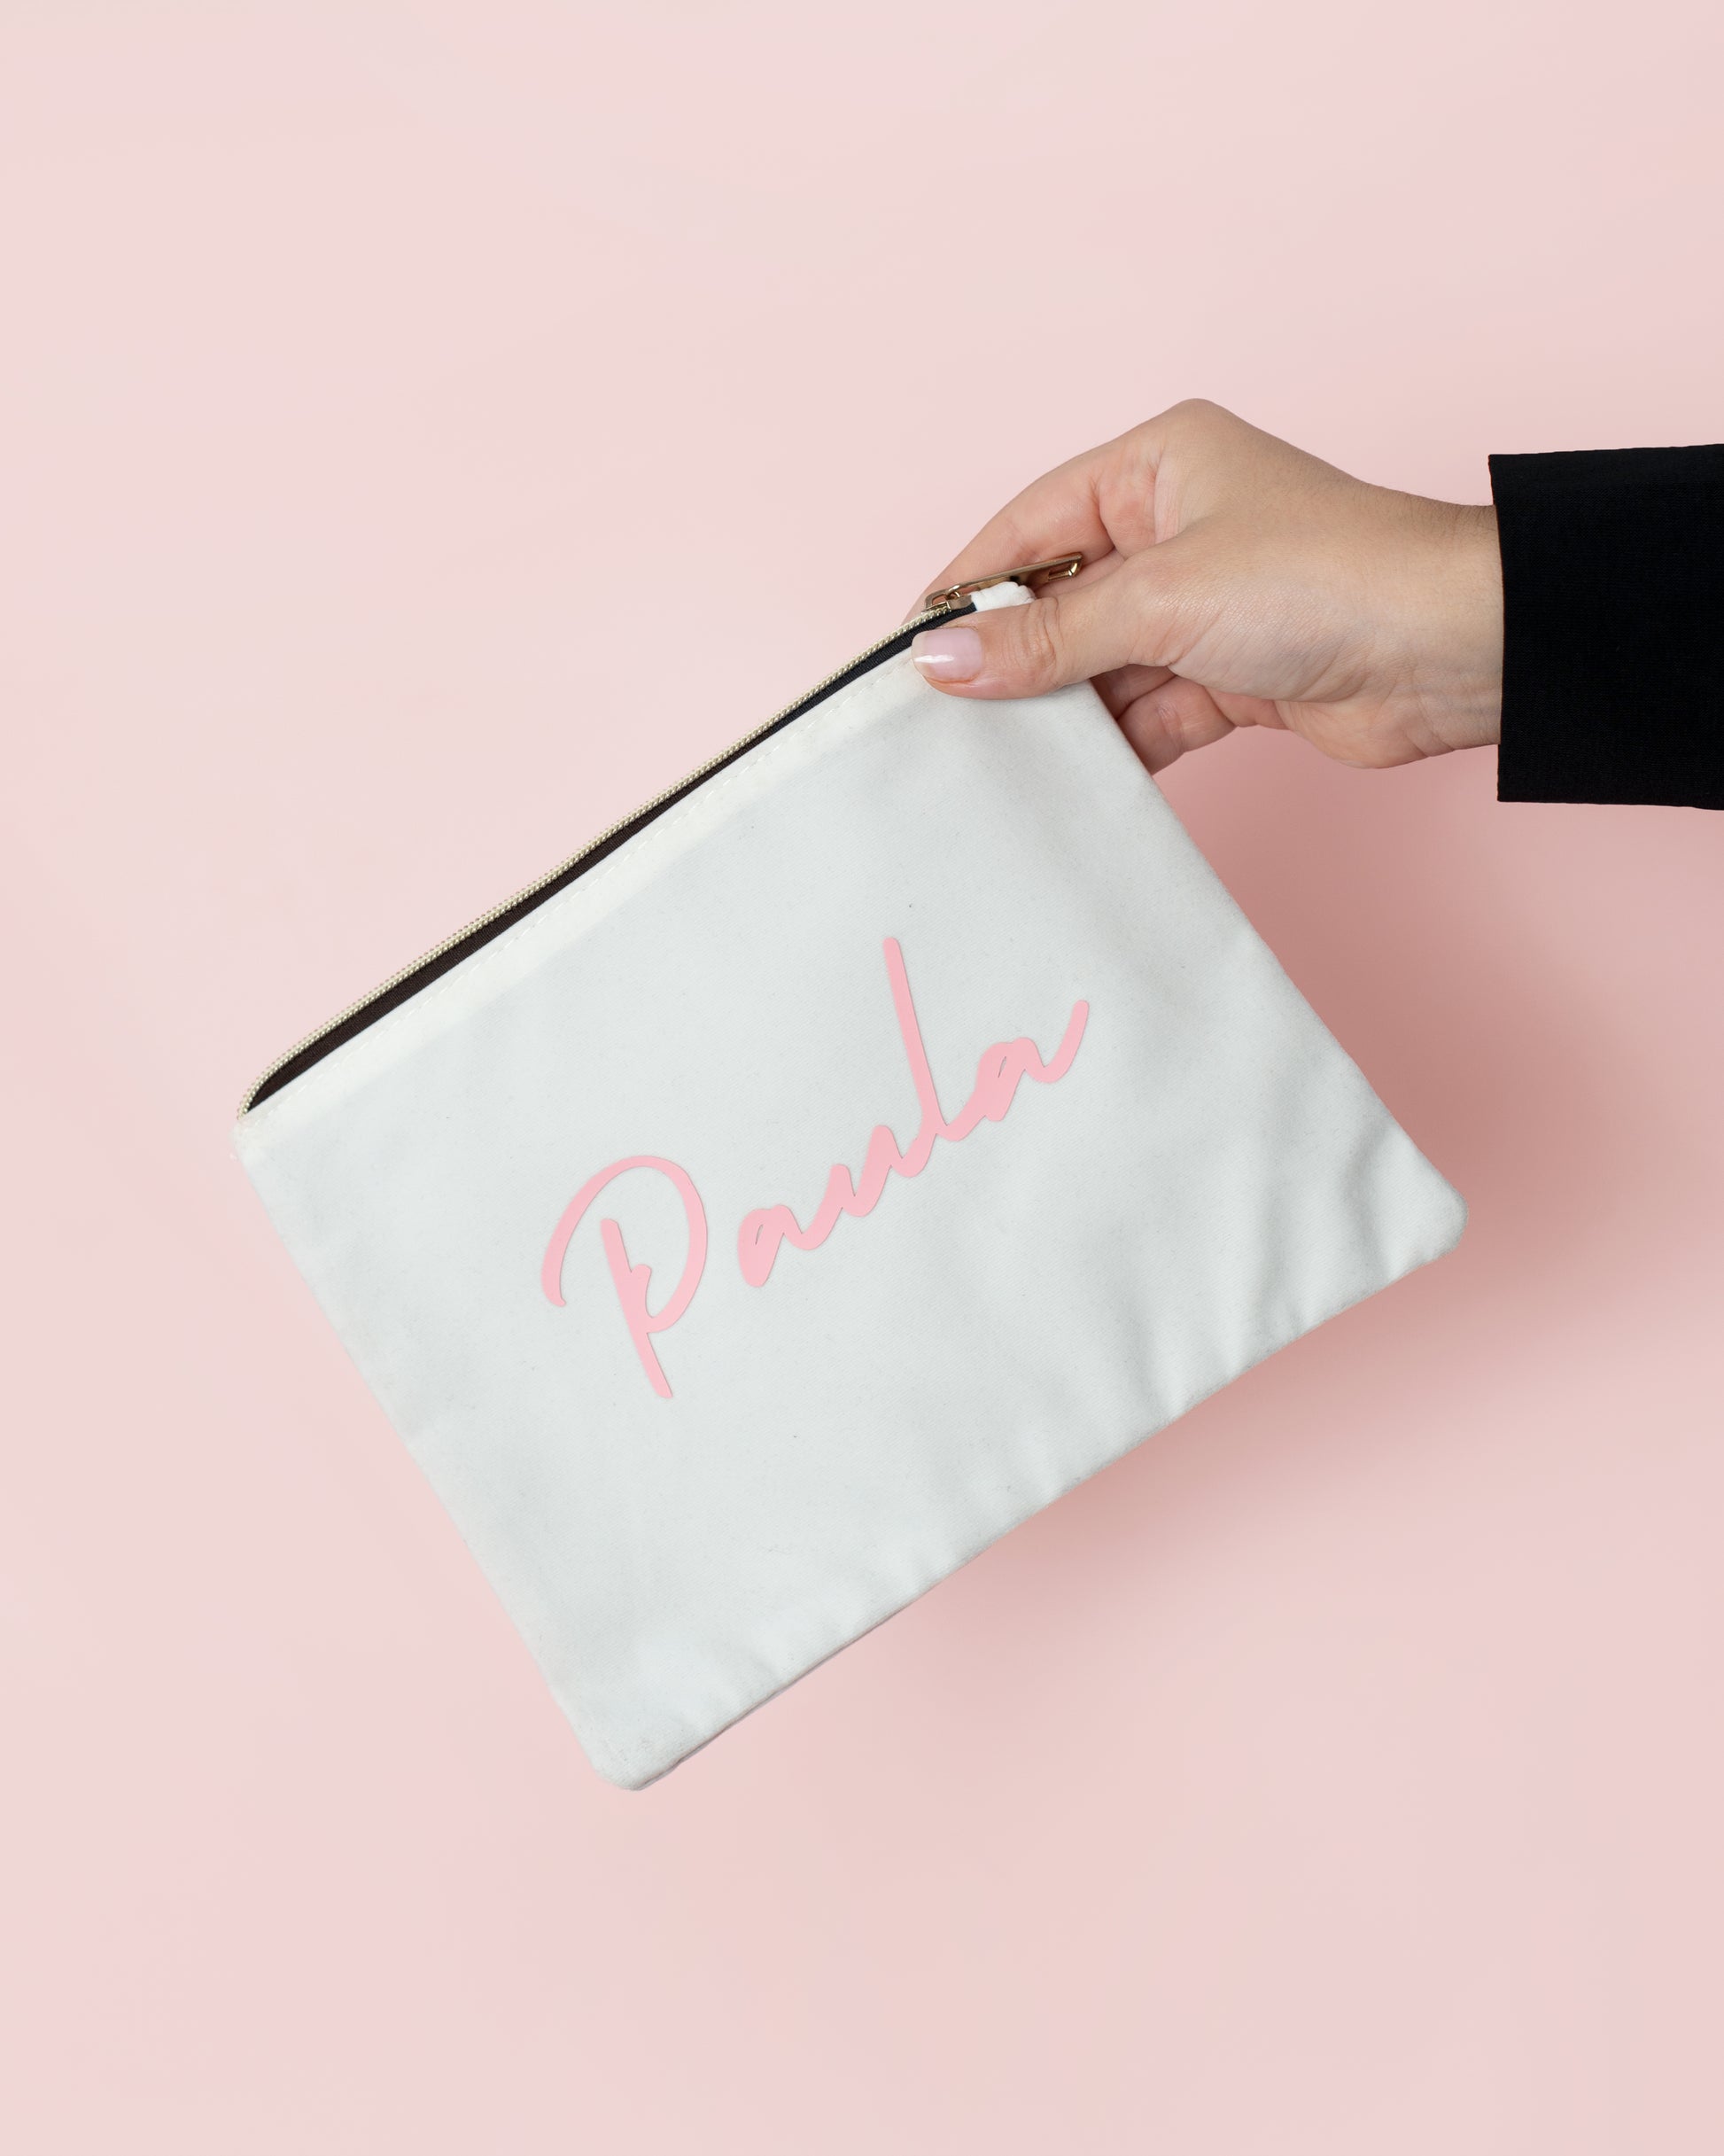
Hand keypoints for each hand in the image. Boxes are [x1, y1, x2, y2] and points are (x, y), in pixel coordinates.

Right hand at [911, 400, 1502, 774]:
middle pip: (1060, 601)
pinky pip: (1144, 713)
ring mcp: (1203, 607)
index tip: (910, 650)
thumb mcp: (1159, 598)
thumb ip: (1046, 637)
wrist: (1451, 652)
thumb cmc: (1325, 577)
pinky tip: (1068, 781)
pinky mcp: (1229, 677)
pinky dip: (1112, 747)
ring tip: (997, 763)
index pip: (1029, 526)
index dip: (968, 587)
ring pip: (1099, 666)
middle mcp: (1176, 528)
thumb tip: (942, 658)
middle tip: (945, 720)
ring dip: (1061, 713)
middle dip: (1012, 661)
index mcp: (1156, 465)